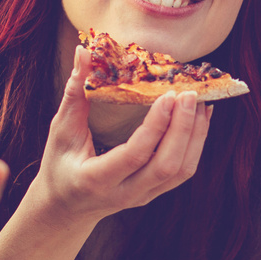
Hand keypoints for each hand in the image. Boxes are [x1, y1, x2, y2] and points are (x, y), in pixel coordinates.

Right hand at [32, 47, 212, 225]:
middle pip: (166, 166)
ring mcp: (143, 196)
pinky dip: (197, 142)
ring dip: (196, 134)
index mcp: (96, 179)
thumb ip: (75, 92)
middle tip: (190, 93)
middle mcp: (125, 193)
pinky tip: (201, 117)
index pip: (135, 155)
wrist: (65, 207)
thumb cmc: (59, 165)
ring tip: (201, 101)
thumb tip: (84, 51)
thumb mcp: (60, 130)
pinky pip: (184, 171)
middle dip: (183, 128)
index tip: (169, 95)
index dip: (156, 126)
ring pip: (181, 170)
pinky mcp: (155, 192)